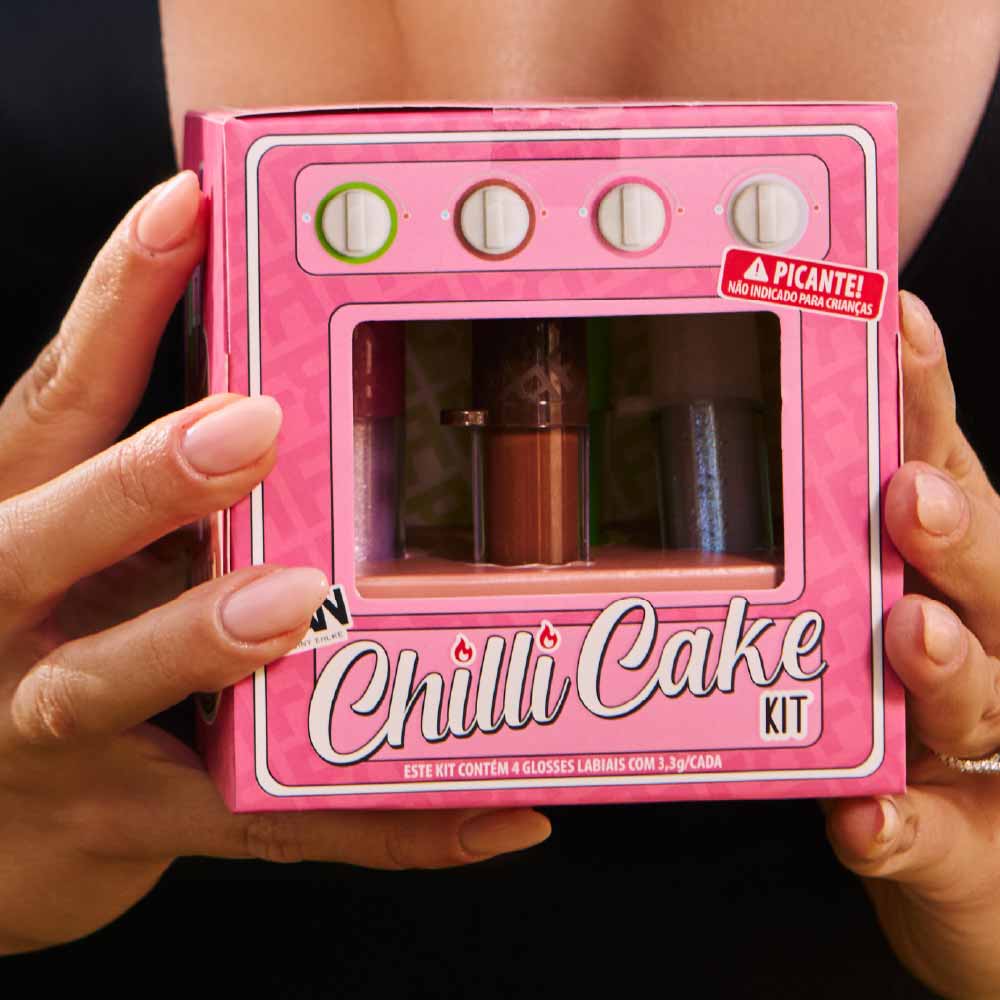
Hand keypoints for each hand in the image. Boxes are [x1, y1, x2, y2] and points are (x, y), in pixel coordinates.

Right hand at [0, 172, 549, 954]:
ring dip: (203, 642)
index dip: (119, 298)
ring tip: (296, 605)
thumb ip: (148, 476)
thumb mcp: (70, 536)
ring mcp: (51, 730)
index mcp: (14, 515)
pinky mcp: (125, 822)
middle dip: (143, 482)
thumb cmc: (33, 635)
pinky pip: (267, 826)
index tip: (187, 203)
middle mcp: (9, 615)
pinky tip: (498, 812)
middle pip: (53, 534)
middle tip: (247, 427)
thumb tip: (277, 385)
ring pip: (117, 683)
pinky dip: (385, 825)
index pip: (60, 393)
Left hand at [825, 291, 999, 998]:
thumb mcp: (875, 594)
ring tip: (910, 634)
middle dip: (958, 532)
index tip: (897, 319)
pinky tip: (866, 819)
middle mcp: (987, 640)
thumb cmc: (903, 701)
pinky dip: (898, 829)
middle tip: (909, 495)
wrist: (962, 857)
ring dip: (947, 666)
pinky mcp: (959, 845)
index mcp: (955, 570)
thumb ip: (838, 529)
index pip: (943, 470)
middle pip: (993, 572)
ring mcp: (983, 747)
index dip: (926, 398)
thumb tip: (769, 416)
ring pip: (980, 697)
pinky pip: (930, 839)